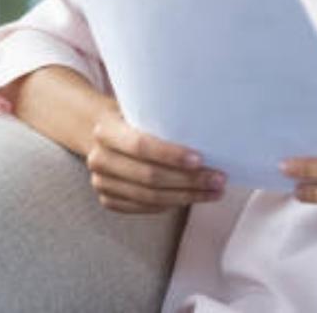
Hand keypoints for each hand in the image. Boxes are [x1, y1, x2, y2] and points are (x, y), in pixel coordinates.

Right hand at [86, 107, 226, 213]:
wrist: (98, 131)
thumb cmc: (129, 116)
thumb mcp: (138, 108)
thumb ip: (160, 117)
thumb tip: (206, 128)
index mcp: (106, 130)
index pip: (141, 146)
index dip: (171, 155)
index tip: (200, 159)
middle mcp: (100, 159)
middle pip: (149, 176)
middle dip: (188, 180)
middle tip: (218, 179)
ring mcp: (102, 183)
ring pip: (150, 197)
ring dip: (187, 196)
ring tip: (213, 192)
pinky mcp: (108, 199)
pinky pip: (144, 208)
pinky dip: (171, 204)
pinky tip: (192, 198)